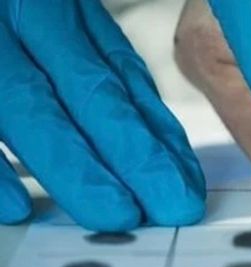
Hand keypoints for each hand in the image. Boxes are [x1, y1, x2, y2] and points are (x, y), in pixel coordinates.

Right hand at [0, 0, 204, 230]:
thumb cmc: (20, 17)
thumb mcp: (61, 16)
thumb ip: (93, 58)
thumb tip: (149, 129)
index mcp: (58, 5)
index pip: (118, 73)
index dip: (154, 128)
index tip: (184, 175)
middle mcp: (22, 16)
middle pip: (86, 92)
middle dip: (133, 154)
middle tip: (173, 204)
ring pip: (29, 107)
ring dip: (75, 166)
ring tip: (117, 213)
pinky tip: (17, 207)